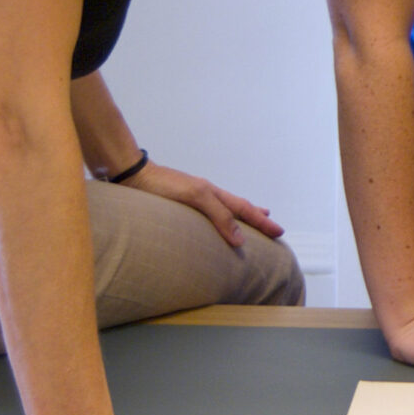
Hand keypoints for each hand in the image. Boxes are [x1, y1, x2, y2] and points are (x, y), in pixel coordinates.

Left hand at [124, 159, 284, 247]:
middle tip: (273, 226)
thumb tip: (241, 238)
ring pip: (225, 208)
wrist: (134, 176)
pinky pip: (210, 212)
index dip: (261, 222)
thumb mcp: (195, 197)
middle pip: (238, 206)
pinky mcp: (181, 203)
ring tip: (254, 217)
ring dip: (241, 215)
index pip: (243, 209)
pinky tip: (214, 220)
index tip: (279, 232)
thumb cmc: (163, 186)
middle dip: (257, 218)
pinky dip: (221, 217)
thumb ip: (218, 215)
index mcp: (212, 193)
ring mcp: (194, 198)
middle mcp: (206, 195)